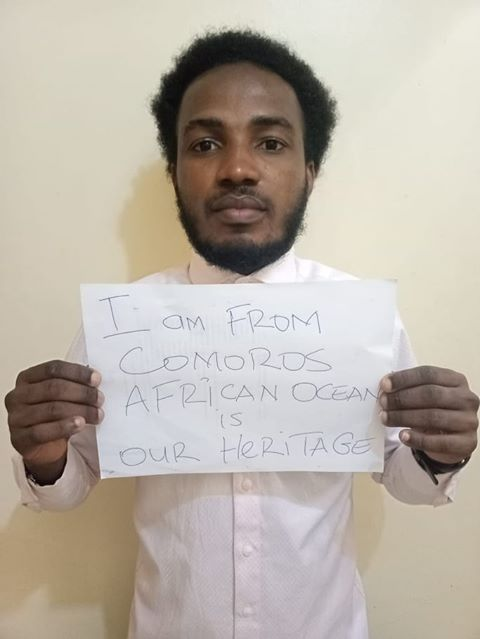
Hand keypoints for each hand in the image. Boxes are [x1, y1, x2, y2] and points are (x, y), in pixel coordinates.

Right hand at [4, 360, 103, 482]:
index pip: (53, 369)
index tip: (96, 379)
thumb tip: (96, 380)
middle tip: (100, 399)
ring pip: (52, 409)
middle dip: (82, 393)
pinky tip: (80, 424)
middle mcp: (17, 395)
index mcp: (27, 378)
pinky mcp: (19, 438)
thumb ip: (72, 385)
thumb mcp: (60, 396)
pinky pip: (43, 432)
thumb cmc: (52, 415)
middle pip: (53, 388)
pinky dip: (64, 427)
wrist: (42, 445)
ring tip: (97, 414)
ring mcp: (16, 417)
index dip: (77, 372)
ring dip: (80, 410)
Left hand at [379, 365, 478, 463]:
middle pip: (431, 394)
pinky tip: (402, 436)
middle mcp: (467, 398)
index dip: (405, 378)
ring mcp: (469, 421)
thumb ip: (409, 388)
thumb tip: (385, 386)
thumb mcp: (425, 395)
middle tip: (383, 402)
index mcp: (456, 380)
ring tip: (386, 418)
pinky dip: (418, 439)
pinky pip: (440, 442)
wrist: (450, 439)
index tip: (384, 385)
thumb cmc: (434, 410)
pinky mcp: (467, 443)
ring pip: (433, 417)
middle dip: (402, 398)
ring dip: (404, 417)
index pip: (429, 374)